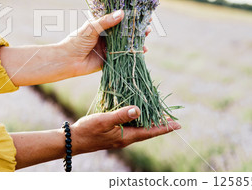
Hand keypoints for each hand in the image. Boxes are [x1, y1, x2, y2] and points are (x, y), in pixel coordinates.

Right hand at [11, 105, 180, 168]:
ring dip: (149, 121)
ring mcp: (120, 136)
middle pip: (147, 130)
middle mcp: (126, 138)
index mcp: (127, 137)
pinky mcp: (114, 133)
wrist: (73, 141)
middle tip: (171, 117)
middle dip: (159, 124)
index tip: (178, 124)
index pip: (151, 132)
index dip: (164, 127)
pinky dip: (137, 119)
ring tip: (158, 113)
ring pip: (139, 128)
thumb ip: (121, 115)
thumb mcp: (104, 121)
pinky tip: (136, 112)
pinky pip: (130, 126)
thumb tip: (139, 109)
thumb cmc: (88, 131)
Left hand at [60, 10, 151, 76]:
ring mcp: (110, 47)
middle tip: (147, 25)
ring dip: (137, 40)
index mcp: (102, 25)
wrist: (68, 61)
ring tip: (146, 35)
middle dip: (136, 28)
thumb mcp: (91, 28)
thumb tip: (122, 13)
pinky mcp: (110, 59)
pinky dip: (134, 53)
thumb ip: (106, 21)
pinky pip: (124, 55)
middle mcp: (107, 35)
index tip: (141, 12)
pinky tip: (143, 50)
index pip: (118, 18)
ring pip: (126, 43)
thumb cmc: (76, 41)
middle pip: (125, 31)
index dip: (130, 16)